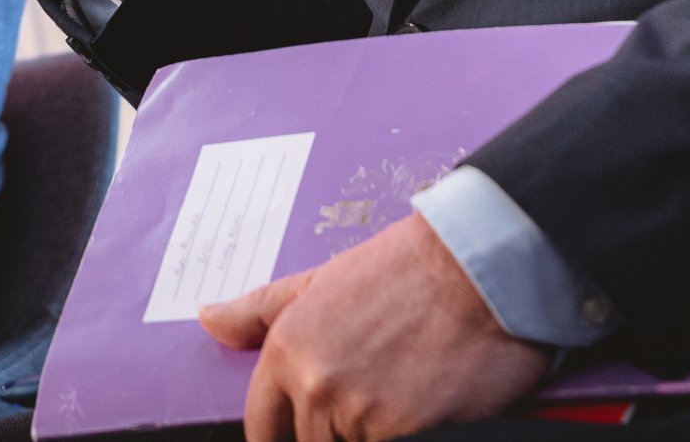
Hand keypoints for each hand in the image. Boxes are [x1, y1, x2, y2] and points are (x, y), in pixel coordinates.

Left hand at [201, 214, 552, 441]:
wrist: (479, 265)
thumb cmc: (406, 267)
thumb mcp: (322, 280)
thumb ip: (262, 309)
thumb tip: (210, 320)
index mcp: (288, 349)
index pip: (262, 425)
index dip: (281, 434)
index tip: (298, 431)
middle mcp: (315, 385)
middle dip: (338, 430)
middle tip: (376, 392)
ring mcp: (358, 413)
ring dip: (375, 431)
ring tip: (404, 389)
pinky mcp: (403, 433)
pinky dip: (408, 435)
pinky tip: (427, 404)